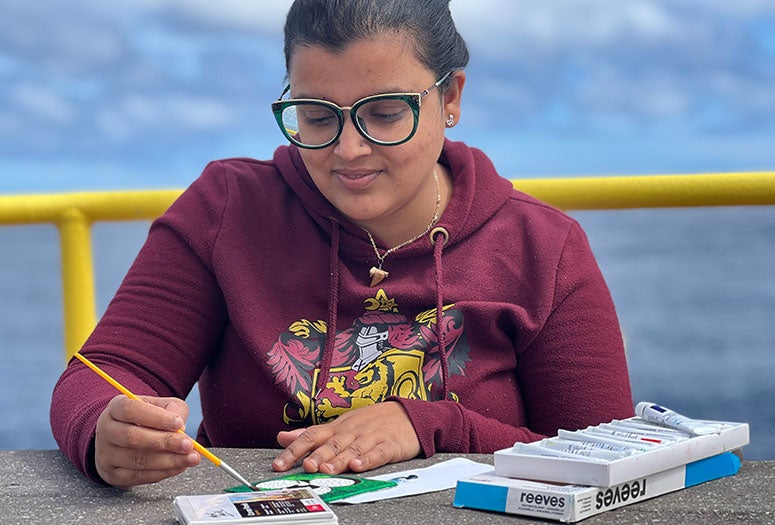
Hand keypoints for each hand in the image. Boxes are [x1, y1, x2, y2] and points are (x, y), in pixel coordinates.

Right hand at [94, 395, 200, 488]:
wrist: (124, 440)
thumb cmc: (147, 419)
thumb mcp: (161, 406)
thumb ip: (173, 411)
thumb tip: (181, 429)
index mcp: (116, 407)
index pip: (130, 410)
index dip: (156, 417)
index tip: (179, 423)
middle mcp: (106, 430)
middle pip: (132, 437)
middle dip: (164, 442)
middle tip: (188, 444)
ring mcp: (106, 455)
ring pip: (137, 460)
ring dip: (168, 460)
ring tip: (190, 458)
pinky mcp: (113, 475)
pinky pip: (139, 476)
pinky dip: (163, 472)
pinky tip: (179, 467)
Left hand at [272, 401, 419, 474]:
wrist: (408, 414)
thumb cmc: (371, 422)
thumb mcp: (339, 425)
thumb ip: (311, 434)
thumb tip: (283, 437)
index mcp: (337, 428)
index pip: (311, 436)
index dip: (294, 449)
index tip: (279, 464)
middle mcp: (351, 431)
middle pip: (331, 444)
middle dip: (317, 455)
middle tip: (305, 466)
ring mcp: (371, 437)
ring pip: (352, 449)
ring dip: (338, 459)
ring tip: (327, 469)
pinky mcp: (390, 445)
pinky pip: (378, 452)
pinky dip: (368, 459)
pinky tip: (358, 465)